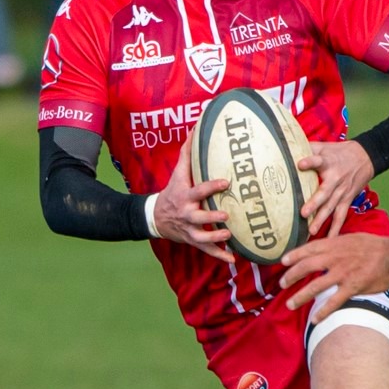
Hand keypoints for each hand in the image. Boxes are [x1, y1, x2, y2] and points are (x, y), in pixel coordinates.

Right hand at [152, 134, 234, 263]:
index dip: (211, 186)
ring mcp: (190, 229)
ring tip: (229, 236)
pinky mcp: (193, 241)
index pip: (198, 190)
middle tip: (225, 215)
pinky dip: (219, 256)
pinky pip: (206, 251)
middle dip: (211, 217)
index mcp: (185, 196)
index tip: (225, 182)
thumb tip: (195, 129)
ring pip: (202, 237)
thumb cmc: (172, 191)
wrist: (155, 217)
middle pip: (198, 217)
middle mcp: (187, 214)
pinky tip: (232, 259)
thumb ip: (187, 153)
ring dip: (215, 238)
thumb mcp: (178, 174)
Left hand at [280, 233, 388, 321]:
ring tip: (290, 304)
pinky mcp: (352, 288)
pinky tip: (314, 319)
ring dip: (300, 296)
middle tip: (281, 284)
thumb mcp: (354, 238)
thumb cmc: (377, 246)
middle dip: (290, 276)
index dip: (294, 255)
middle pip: (306, 267)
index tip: (283, 262)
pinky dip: (322, 312)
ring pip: (315, 286)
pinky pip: (333, 302)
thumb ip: (338, 243)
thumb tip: (327, 247)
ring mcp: (342, 274)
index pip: (309, 249)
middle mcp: (335, 258)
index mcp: (335, 244)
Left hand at [297, 139, 374, 238]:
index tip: (300, 164)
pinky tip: (329, 241)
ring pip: (331, 207)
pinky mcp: (347, 200)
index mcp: (329, 162)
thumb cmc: (340, 152)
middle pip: (324, 192)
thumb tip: (287, 146)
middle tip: (303, 213)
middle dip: (314, 203)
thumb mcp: (326, 146)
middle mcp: (336, 178)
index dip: (310, 161)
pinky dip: (336, 229)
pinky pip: (341, 216)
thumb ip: (309, 148)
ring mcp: (342, 191)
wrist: (366, 157)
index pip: (319, 160)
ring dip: (322, 220)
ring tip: (312, 231)